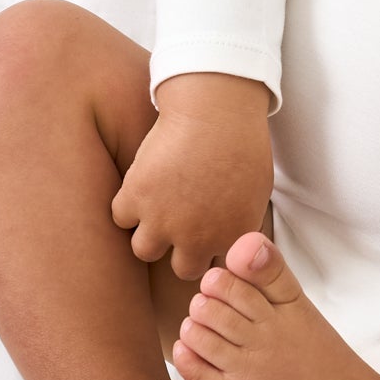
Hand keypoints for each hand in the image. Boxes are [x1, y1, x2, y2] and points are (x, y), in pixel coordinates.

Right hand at [110, 106, 273, 279]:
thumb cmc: (243, 143)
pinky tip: (143, 186)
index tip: (209, 237)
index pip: (221, 270)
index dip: (213, 253)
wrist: (216, 110)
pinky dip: (128, 204)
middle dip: (182, 250)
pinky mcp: (135, 199)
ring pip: (145, 250)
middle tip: (182, 225)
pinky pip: (121, 216)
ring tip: (157, 209)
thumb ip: (241, 222)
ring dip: (150, 233)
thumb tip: (231, 237)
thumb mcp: (257, 191)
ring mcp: (163, 222)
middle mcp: (196, 238)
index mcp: (232, 237)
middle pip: (184, 270)